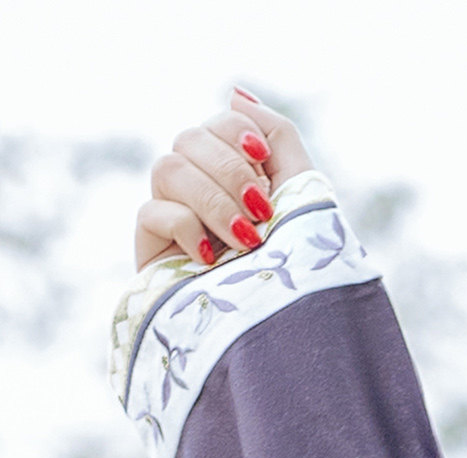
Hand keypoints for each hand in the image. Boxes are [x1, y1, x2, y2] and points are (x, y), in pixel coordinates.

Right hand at [134, 87, 312, 270]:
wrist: (290, 342)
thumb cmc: (301, 272)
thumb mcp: (303, 198)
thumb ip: (279, 139)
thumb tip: (238, 94)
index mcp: (237, 176)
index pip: (218, 123)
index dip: (237, 132)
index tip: (265, 161)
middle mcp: (202, 190)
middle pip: (190, 138)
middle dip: (230, 171)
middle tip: (261, 212)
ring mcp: (174, 217)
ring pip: (167, 167)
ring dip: (212, 200)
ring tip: (246, 242)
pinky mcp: (153, 251)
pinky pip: (151, 211)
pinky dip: (185, 226)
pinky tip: (210, 258)